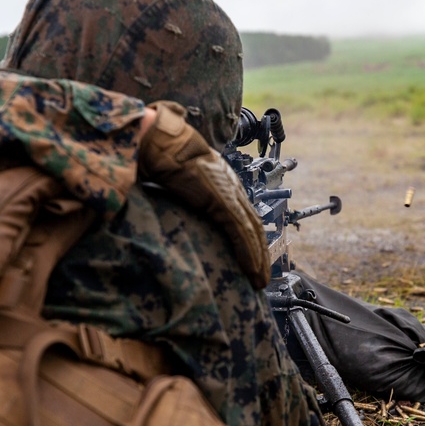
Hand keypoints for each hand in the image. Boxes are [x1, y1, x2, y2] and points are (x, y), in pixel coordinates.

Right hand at [138, 101, 269, 289]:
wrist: (163, 142)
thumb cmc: (164, 158)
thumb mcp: (179, 181)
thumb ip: (186, 195)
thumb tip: (175, 207)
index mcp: (224, 184)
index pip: (245, 217)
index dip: (252, 240)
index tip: (253, 260)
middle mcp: (233, 190)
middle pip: (255, 227)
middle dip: (260, 255)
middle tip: (262, 278)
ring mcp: (230, 195)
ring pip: (253, 234)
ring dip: (258, 260)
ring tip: (259, 282)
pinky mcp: (223, 202)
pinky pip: (241, 233)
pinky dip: (248, 253)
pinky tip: (252, 270)